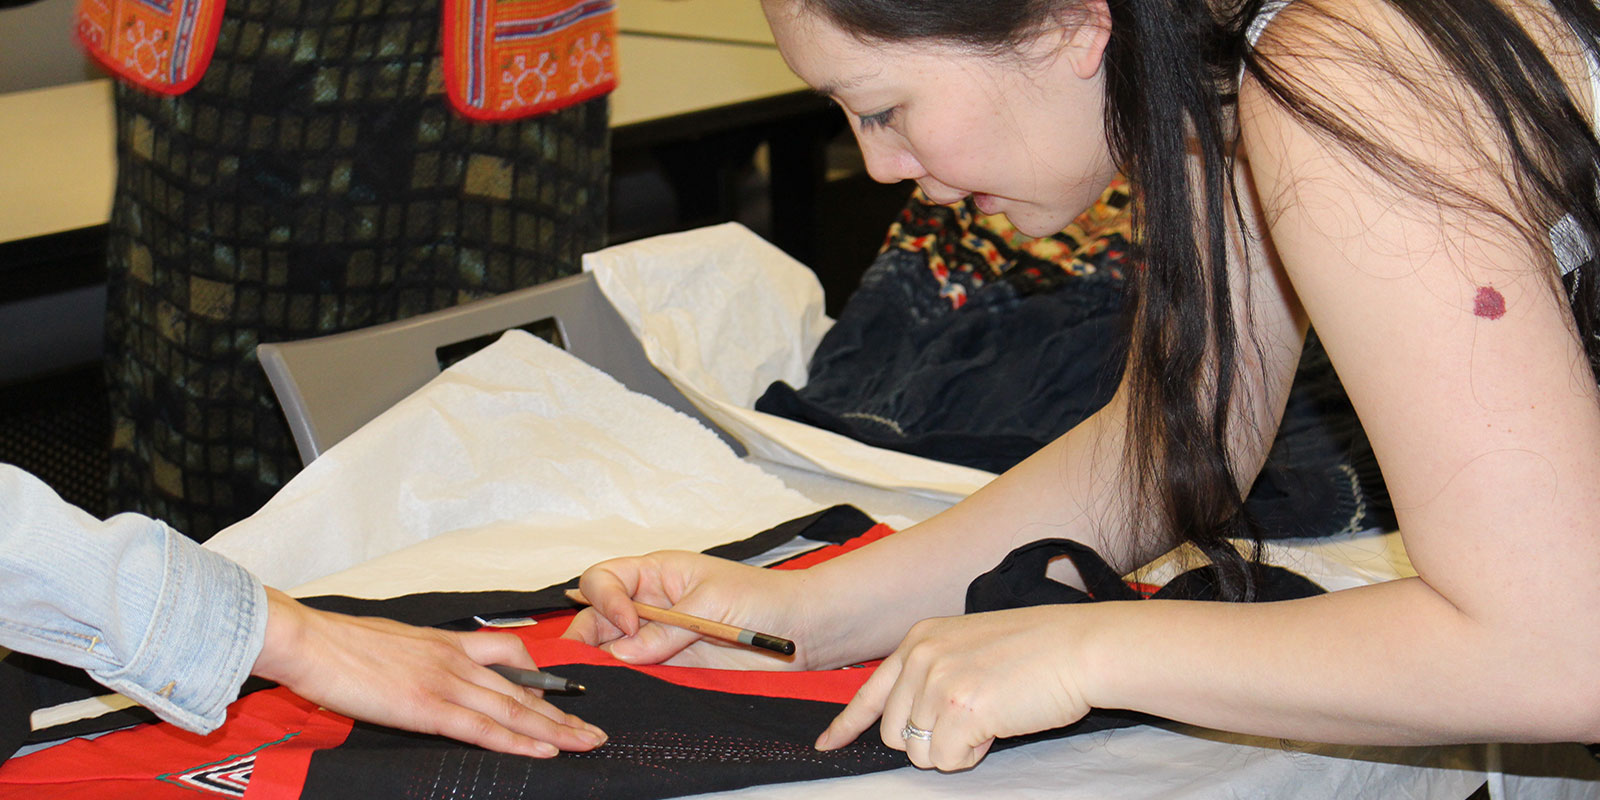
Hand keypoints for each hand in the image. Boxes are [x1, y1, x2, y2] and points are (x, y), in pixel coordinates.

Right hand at [252, 588, 605, 756]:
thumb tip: (419, 676)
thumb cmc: (337, 645)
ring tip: (586, 743)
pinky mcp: (428, 706)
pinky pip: (484, 727)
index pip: (507, 654)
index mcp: (446, 642)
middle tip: (593, 730)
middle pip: (522, 687)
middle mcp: (455, 659)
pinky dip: (519, 740)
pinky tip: (545, 749)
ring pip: (514, 708)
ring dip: (555, 729)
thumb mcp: (390, 644)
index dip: (538, 676)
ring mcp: (445, 681)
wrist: (307, 639)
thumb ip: (416, 660)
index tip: (560, 693)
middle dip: (562, 712)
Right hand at [562, 550, 811, 668]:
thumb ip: (666, 630)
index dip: (605, 600)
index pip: (605, 579)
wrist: (802, 630)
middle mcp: (650, 605)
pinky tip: (622, 695)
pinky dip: (626, 685)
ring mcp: (658, 638)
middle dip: (587, 639)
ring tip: (601, 685)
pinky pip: (638, 675)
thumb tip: (620, 653)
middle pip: (597, 618)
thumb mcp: (712, 605)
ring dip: (603, 666)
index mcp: (656, 573)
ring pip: (612, 651)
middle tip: (589, 666)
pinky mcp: (672, 667)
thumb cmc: (763, 599)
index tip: (626, 624)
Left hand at [814, 606, 1091, 771]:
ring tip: (990, 718)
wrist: (1081, 647)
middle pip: (894, 734)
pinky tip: (997, 727)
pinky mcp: (958, 708)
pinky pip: (946, 761)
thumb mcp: (970, 646)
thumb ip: (933, 673)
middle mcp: (920, 656)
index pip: (871, 691)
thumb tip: (909, 721)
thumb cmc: (1040, 652)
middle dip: (929, 741)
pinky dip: (972, 756)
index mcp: (920, 639)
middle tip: (972, 720)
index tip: (827, 744)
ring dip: (954, 749)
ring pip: (919, 753)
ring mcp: (937, 681)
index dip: (847, 724)